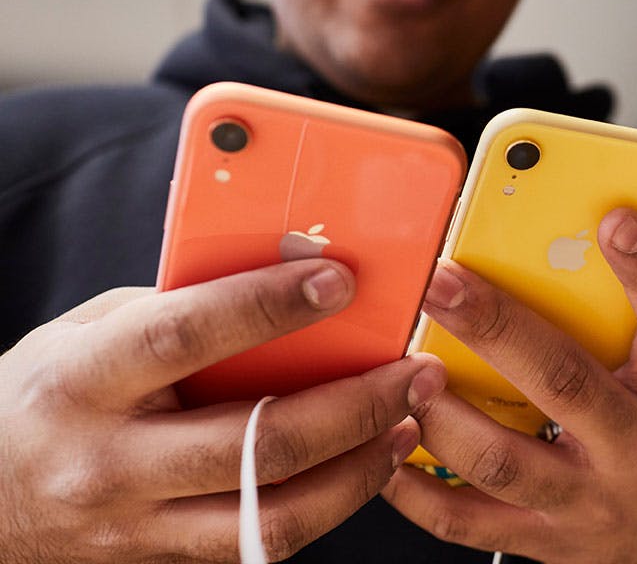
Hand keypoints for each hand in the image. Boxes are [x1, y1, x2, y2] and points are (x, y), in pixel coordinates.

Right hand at [0, 259, 445, 562]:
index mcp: (83, 380)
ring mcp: (136, 525)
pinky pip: (261, 541)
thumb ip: (175, 310)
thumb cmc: (46, 395)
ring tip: (407, 423)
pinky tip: (363, 464)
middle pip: (255, 444)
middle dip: (353, 406)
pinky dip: (327, 503)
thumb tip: (281, 276)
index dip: (268, 307)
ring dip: (359, 469)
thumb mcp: (88, 332)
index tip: (340, 280)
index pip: (184, 337)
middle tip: (413, 370)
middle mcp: (109, 461)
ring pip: (271, 516)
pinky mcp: (165, 560)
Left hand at [384, 208, 636, 563]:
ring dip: (442, 413)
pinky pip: (467, 520)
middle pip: (564, 382)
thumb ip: (620, 320)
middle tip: (443, 282)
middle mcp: (632, 446)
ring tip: (405, 371)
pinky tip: (387, 449)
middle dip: (495, 328)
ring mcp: (585, 499)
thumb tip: (550, 245)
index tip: (616, 221)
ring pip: (502, 459)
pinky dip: (416, 488)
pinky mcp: (542, 538)